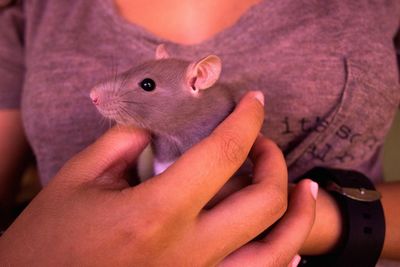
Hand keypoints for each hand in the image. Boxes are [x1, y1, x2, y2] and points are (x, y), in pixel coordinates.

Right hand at [0, 91, 316, 265]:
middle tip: (261, 144)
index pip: (223, 153)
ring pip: (278, 252)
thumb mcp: (79, 178)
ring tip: (304, 187)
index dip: (246, 120)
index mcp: (156, 214)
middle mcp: (189, 252)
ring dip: (298, 214)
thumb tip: (162, 123)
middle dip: (273, 162)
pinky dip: (282, 257)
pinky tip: (287, 243)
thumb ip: (127, 140)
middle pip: (264, 202)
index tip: (254, 101)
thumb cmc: (48, 241)